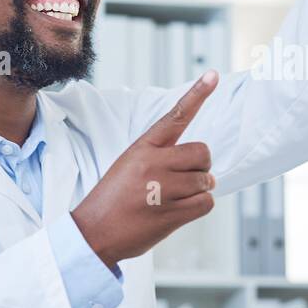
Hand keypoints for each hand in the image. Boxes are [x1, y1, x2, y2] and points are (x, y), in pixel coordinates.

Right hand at [71, 71, 217, 266]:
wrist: (94, 233)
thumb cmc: (114, 198)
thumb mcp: (129, 164)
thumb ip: (160, 156)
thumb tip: (199, 159)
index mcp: (143, 148)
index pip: (175, 116)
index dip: (197, 94)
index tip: (213, 75)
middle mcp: (154, 164)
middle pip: (202, 152)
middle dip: (201, 166)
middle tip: (185, 178)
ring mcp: (163, 189)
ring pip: (207, 180)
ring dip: (200, 189)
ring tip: (175, 197)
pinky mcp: (171, 214)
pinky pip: (207, 203)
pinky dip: (200, 206)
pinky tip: (180, 211)